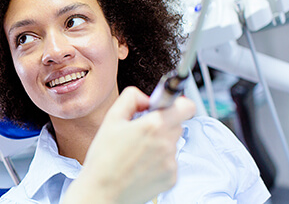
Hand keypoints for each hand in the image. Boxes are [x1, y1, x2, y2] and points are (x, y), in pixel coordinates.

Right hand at [63, 87, 195, 203]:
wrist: (102, 191)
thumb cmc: (103, 158)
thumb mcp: (111, 119)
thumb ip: (131, 98)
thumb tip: (146, 97)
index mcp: (153, 125)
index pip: (186, 106)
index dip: (178, 103)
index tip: (168, 106)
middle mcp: (166, 144)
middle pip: (178, 124)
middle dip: (163, 124)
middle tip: (142, 132)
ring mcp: (171, 163)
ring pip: (172, 144)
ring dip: (160, 144)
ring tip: (136, 152)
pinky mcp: (171, 178)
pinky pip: (170, 162)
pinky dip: (159, 162)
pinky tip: (141, 166)